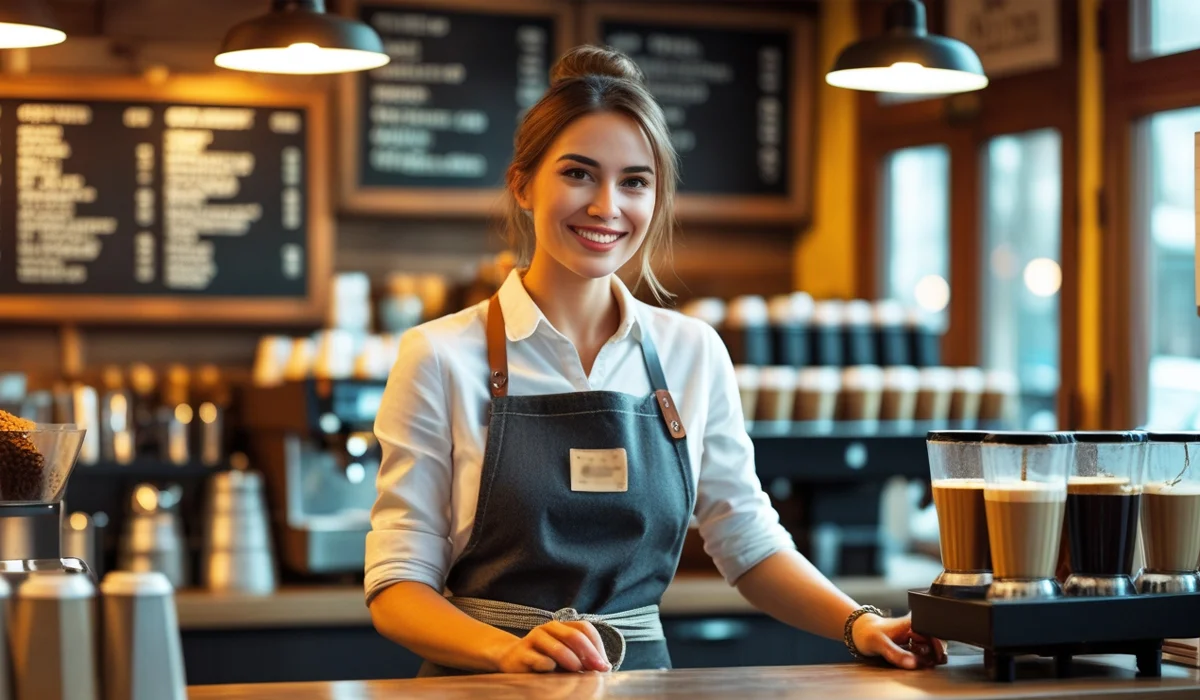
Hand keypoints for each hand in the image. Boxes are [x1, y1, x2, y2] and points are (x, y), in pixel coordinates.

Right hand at [492, 620, 610, 672]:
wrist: (511, 659)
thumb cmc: (543, 659)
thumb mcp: (564, 656)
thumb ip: (582, 658)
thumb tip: (606, 668)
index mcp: (561, 627)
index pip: (585, 628)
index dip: (598, 646)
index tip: (604, 665)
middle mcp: (548, 629)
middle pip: (574, 635)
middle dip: (590, 653)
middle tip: (598, 669)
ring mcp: (534, 639)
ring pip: (557, 646)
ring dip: (571, 660)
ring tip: (578, 670)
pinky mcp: (521, 654)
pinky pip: (538, 659)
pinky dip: (549, 666)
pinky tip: (553, 672)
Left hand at [852, 612, 945, 669]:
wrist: (859, 633)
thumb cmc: (868, 634)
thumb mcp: (880, 643)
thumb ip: (895, 653)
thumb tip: (913, 663)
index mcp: (912, 622)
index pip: (934, 633)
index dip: (939, 645)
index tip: (937, 657)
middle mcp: (916, 628)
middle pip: (935, 641)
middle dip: (936, 653)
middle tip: (931, 662)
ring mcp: (914, 636)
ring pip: (930, 648)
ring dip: (929, 657)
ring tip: (923, 661)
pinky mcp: (911, 643)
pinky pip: (923, 652)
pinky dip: (923, 659)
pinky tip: (918, 661)